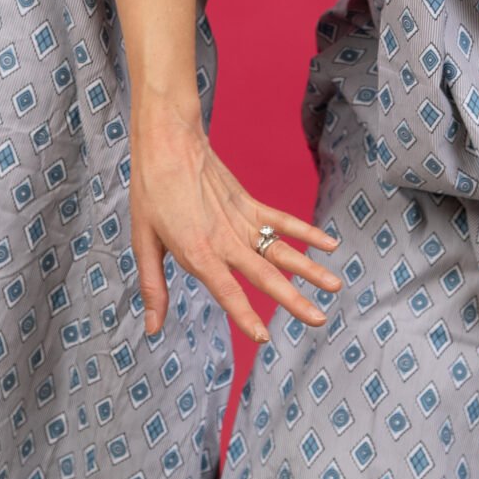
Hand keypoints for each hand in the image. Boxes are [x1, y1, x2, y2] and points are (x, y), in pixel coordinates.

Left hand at [130, 100, 339, 342]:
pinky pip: (283, 221)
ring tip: (335, 286)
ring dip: (310, 269)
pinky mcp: (249, 203)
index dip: (246, 316)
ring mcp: (241, 220)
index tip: (264, 337)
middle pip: (265, 275)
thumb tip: (152, 328)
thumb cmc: (151, 191)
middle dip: (294, 300)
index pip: (228, 292)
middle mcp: (226, 241)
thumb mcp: (143, 241)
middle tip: (319, 320)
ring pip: (282, 250)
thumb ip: (153, 287)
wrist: (168, 141)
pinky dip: (307, 232)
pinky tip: (329, 244)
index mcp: (199, 253)